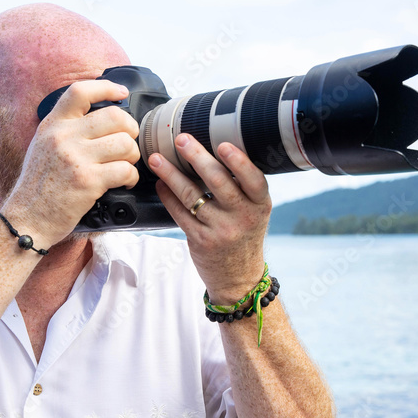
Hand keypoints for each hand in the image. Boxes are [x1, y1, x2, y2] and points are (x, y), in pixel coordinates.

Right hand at [1, 79, 139, 246]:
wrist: (27, 218)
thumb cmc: (39, 186)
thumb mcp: (43, 146)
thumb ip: (66, 129)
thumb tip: (100, 119)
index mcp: (53, 124)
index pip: (80, 91)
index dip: (106, 88)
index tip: (121, 93)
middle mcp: (63, 137)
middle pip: (115, 117)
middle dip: (130, 130)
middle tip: (128, 143)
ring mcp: (76, 158)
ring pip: (125, 144)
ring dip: (132, 156)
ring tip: (125, 165)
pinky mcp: (88, 181)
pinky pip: (125, 170)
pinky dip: (131, 177)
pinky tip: (124, 181)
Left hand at [149, 134, 270, 304]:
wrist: (238, 278)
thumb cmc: (245, 237)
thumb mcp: (255, 212)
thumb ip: (243, 188)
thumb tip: (215, 150)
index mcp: (259, 205)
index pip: (253, 179)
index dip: (238, 161)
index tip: (223, 144)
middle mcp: (242, 217)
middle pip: (218, 182)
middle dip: (197, 157)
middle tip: (181, 139)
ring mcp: (220, 230)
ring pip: (191, 195)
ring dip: (171, 174)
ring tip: (157, 159)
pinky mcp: (200, 240)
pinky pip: (179, 213)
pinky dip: (167, 196)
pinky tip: (160, 184)